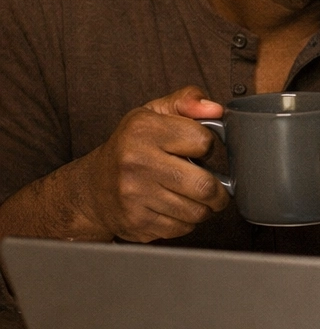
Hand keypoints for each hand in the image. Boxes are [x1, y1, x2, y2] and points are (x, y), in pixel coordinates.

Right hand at [71, 86, 230, 241]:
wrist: (93, 187)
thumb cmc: (131, 147)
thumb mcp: (154, 113)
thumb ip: (187, 100)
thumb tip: (215, 109)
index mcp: (142, 130)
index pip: (203, 140)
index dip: (207, 145)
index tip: (199, 148)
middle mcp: (135, 162)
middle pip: (204, 185)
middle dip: (218, 189)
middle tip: (216, 187)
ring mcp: (134, 195)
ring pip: (196, 211)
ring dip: (205, 207)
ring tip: (195, 197)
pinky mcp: (136, 222)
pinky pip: (181, 228)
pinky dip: (187, 222)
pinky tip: (176, 209)